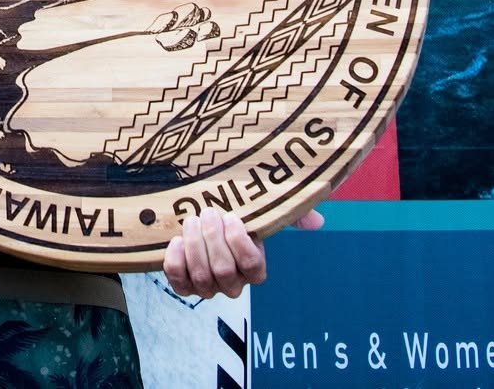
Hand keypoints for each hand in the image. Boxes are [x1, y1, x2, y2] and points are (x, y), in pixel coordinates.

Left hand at [163, 206, 323, 299]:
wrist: (195, 214)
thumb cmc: (230, 212)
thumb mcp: (259, 208)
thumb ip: (289, 212)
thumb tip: (317, 222)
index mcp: (253, 266)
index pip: (253, 267)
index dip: (240, 244)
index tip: (232, 218)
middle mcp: (232, 282)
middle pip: (225, 272)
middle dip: (213, 239)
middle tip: (208, 213)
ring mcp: (207, 286)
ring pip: (203, 277)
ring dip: (194, 245)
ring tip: (191, 221)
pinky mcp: (183, 285)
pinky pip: (179, 281)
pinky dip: (176, 261)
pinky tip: (175, 240)